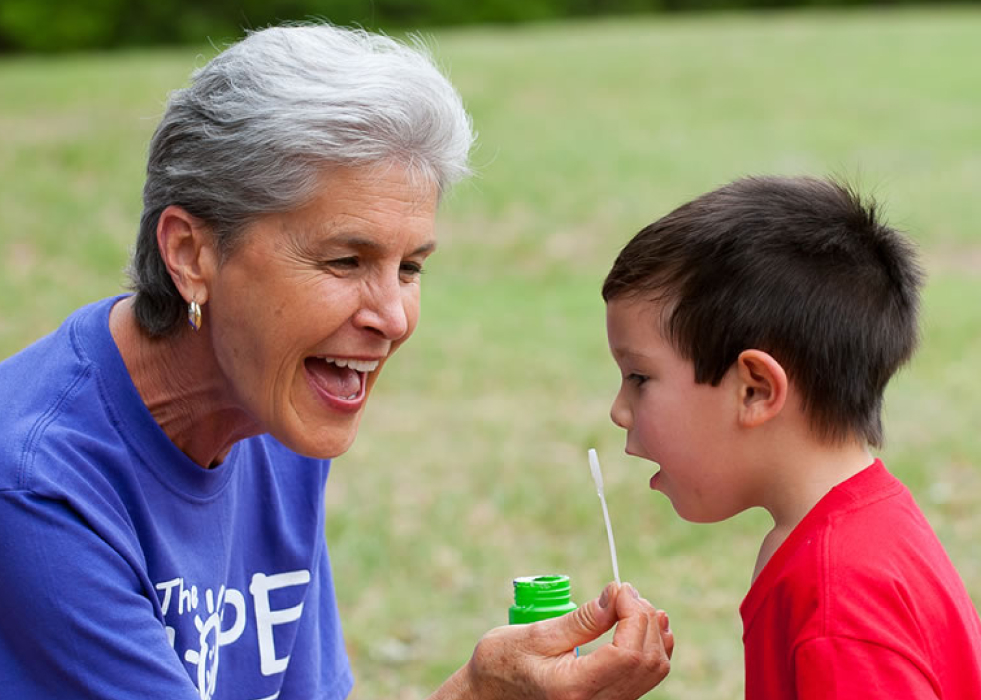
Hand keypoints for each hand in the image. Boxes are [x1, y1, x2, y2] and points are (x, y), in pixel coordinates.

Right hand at [435, 582, 672, 699]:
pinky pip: (644, 676)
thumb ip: (581, 619)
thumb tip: (617, 594)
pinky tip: (642, 623)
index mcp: (573, 687)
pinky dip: (650, 646)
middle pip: (648, 662)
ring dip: (652, 632)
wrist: (490, 693)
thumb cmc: (503, 662)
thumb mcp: (536, 635)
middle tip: (625, 591)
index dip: (635, 615)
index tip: (620, 589)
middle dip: (645, 618)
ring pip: (653, 671)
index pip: (628, 653)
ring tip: (634, 603)